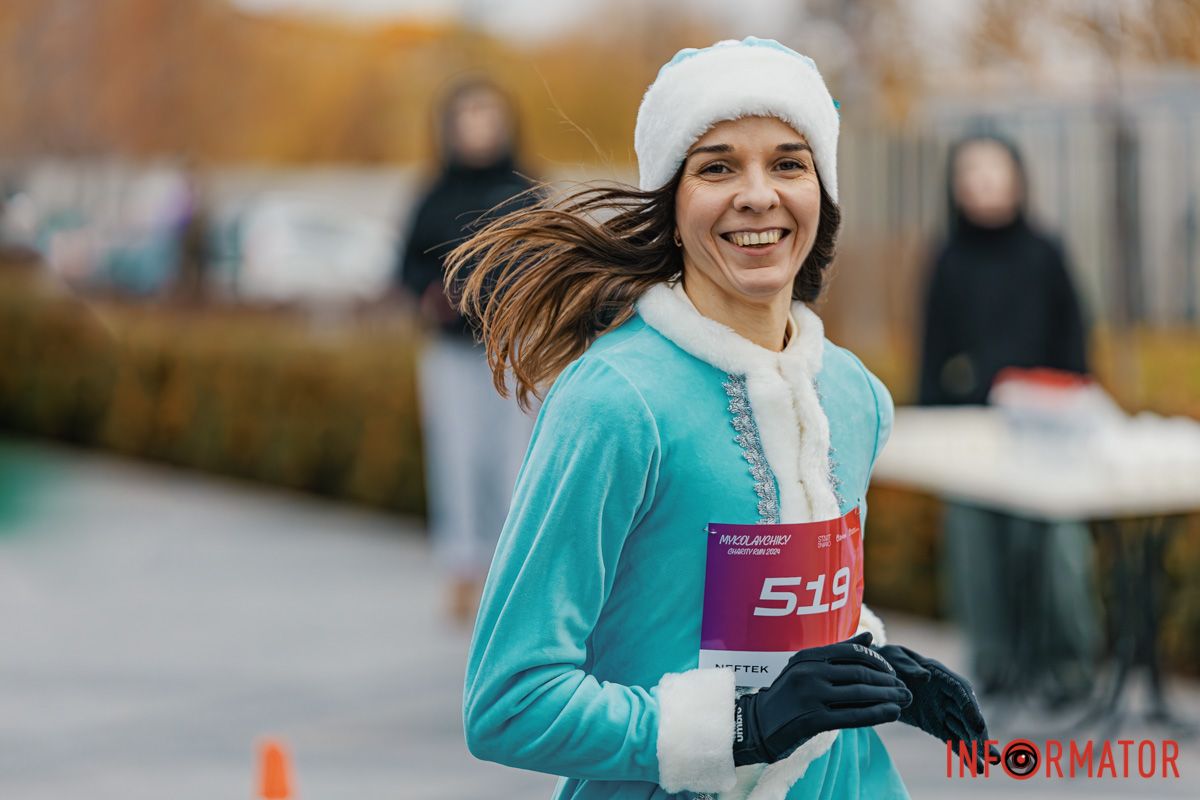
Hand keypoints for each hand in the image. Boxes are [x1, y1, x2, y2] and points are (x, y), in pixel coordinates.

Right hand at [733, 632, 912, 766]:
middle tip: (905, 689)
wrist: (756, 725)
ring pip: (860, 694)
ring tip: (904, 701)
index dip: (877, 660)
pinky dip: (877, 715)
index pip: (852, 651)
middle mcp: (809, 672)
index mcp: (808, 656)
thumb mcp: (807, 668)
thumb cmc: (787, 696)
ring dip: (888, 698)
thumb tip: (871, 637)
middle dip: (888, 681)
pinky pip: (853, 716)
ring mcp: (810, 696)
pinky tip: (892, 714)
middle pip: (860, 673)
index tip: (892, 671)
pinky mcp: (813, 720)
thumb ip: (839, 653)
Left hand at [873, 644, 997, 772]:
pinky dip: (962, 753)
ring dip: (975, 747)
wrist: (878, 673)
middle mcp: (947, 695)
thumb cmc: (888, 660)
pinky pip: (951, 740)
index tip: (978, 726)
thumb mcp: (896, 657)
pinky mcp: (935, 725)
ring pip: (963, 731)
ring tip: (988, 763)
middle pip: (967, 715)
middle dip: (979, 734)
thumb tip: (926, 677)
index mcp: (942, 675)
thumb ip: (910, 667)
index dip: (971, 709)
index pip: (962, 692)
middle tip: (991, 753)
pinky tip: (975, 767)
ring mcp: (943, 711)